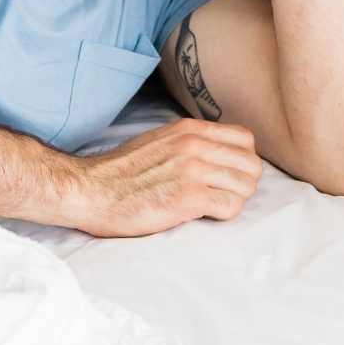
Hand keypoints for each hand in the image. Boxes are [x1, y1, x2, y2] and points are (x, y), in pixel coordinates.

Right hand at [66, 117, 262, 236]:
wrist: (92, 191)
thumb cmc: (121, 172)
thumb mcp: (159, 141)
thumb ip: (190, 142)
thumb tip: (219, 154)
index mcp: (188, 129)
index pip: (245, 139)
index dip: (242, 160)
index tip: (228, 173)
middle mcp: (194, 145)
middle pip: (252, 164)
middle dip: (242, 183)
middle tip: (222, 194)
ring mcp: (192, 170)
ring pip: (246, 187)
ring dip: (233, 200)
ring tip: (211, 205)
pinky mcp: (189, 198)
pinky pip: (231, 208)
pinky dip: (222, 215)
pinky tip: (202, 214)